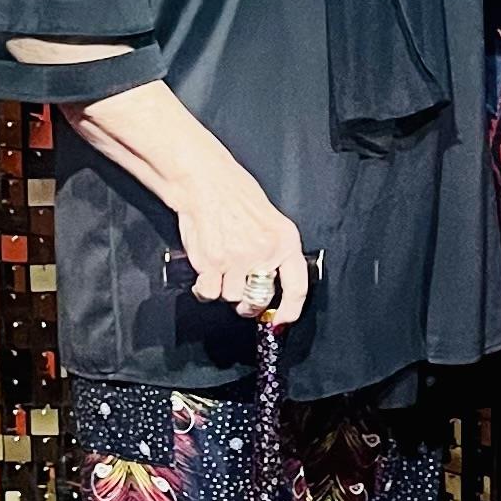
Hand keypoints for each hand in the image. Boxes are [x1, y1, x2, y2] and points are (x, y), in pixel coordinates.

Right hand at [171, 158, 313, 324]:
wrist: (204, 181)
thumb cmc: (233, 193)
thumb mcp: (268, 218)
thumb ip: (272, 250)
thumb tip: (269, 281)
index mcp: (285, 240)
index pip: (297, 287)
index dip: (290, 310)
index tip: (282, 320)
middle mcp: (264, 253)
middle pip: (259, 299)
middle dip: (248, 304)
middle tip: (240, 291)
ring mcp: (237, 260)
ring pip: (231, 297)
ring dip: (223, 289)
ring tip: (219, 266)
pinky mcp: (212, 264)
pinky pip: (209, 293)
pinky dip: (204, 289)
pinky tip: (205, 273)